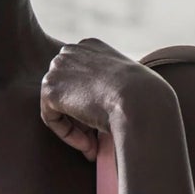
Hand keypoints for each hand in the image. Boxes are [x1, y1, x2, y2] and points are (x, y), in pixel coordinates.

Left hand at [39, 37, 175, 161]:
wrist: (141, 103)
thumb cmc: (145, 98)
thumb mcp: (130, 85)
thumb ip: (111, 87)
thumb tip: (101, 107)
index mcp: (91, 46)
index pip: (80, 79)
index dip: (90, 105)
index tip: (103, 124)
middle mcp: (71, 51)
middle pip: (67, 92)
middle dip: (80, 118)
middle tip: (97, 141)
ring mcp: (58, 68)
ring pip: (58, 107)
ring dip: (76, 129)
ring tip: (95, 146)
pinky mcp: (49, 89)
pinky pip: (51, 119)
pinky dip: (68, 135)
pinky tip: (88, 144)